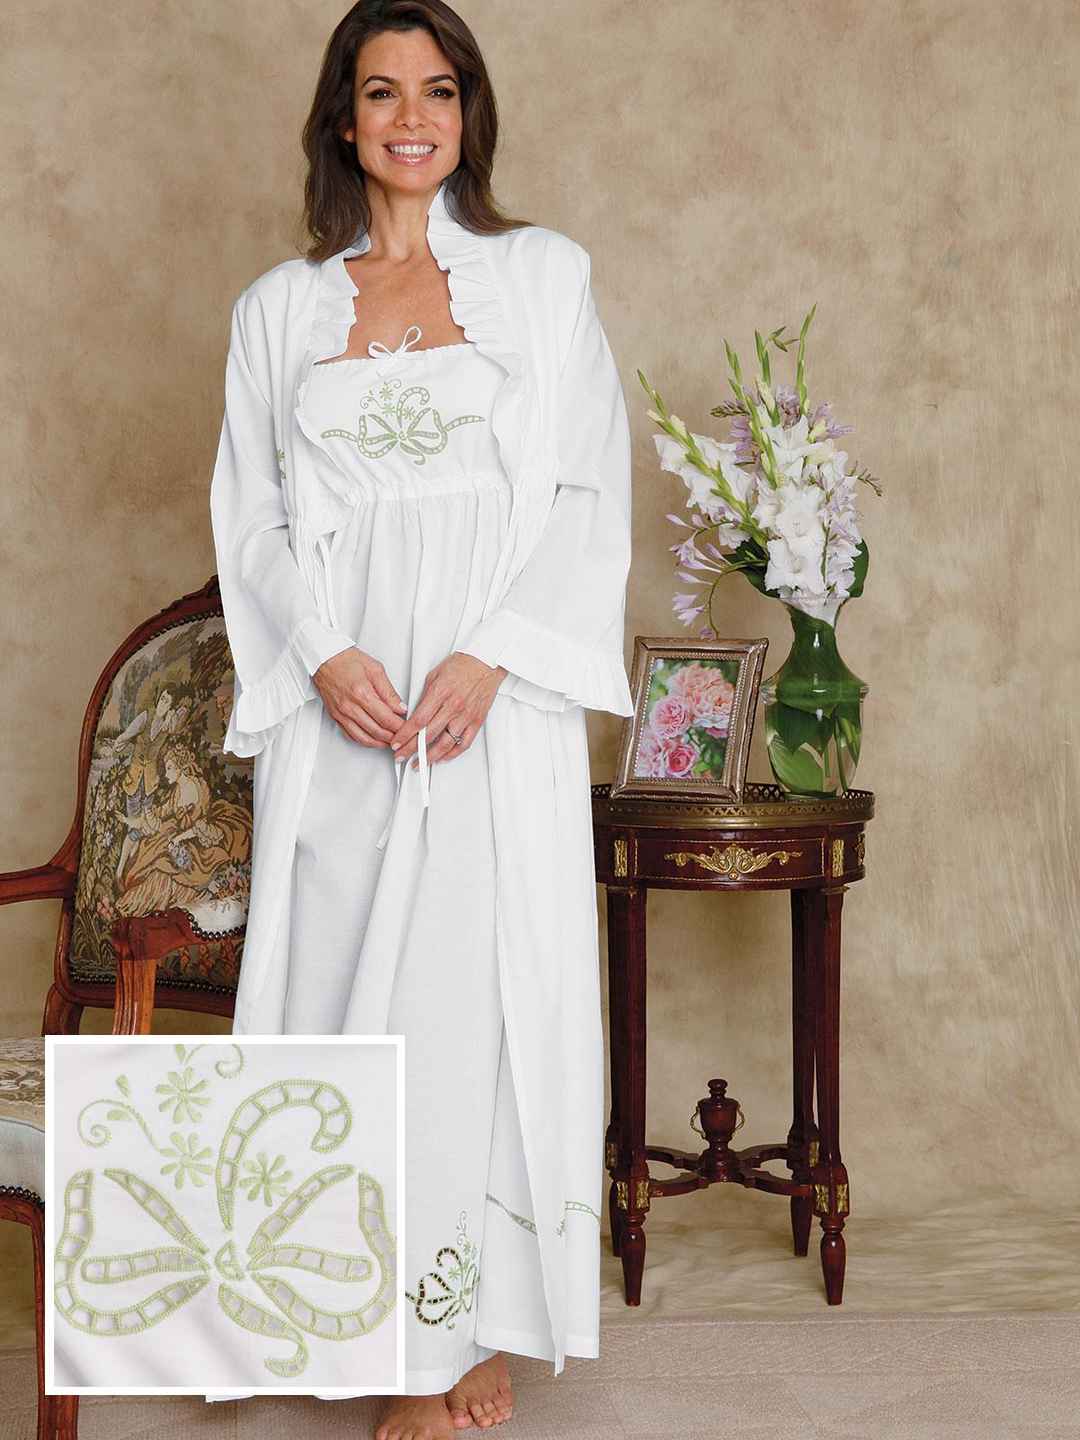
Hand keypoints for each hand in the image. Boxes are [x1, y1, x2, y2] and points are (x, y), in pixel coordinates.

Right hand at [313, 647, 407, 746]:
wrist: (324, 659)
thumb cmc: (346, 660)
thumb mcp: (375, 669)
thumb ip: (389, 692)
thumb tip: (400, 707)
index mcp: (362, 693)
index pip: (386, 719)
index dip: (400, 727)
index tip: (407, 727)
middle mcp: (350, 707)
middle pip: (377, 731)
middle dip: (393, 737)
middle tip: (402, 736)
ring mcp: (341, 714)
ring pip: (364, 738)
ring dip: (380, 743)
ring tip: (390, 741)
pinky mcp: (336, 717)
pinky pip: (351, 736)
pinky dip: (364, 741)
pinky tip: (373, 739)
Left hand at [390, 653, 506, 766]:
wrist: (487, 662)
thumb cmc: (462, 664)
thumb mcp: (435, 675)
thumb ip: (424, 696)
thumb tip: (413, 713)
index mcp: (440, 693)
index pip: (418, 721)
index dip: (404, 736)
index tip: (396, 744)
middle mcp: (453, 707)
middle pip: (428, 735)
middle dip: (410, 749)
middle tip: (400, 757)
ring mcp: (466, 716)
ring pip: (446, 744)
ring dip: (430, 757)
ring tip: (419, 763)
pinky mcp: (476, 721)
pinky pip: (463, 744)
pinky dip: (452, 754)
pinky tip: (442, 758)